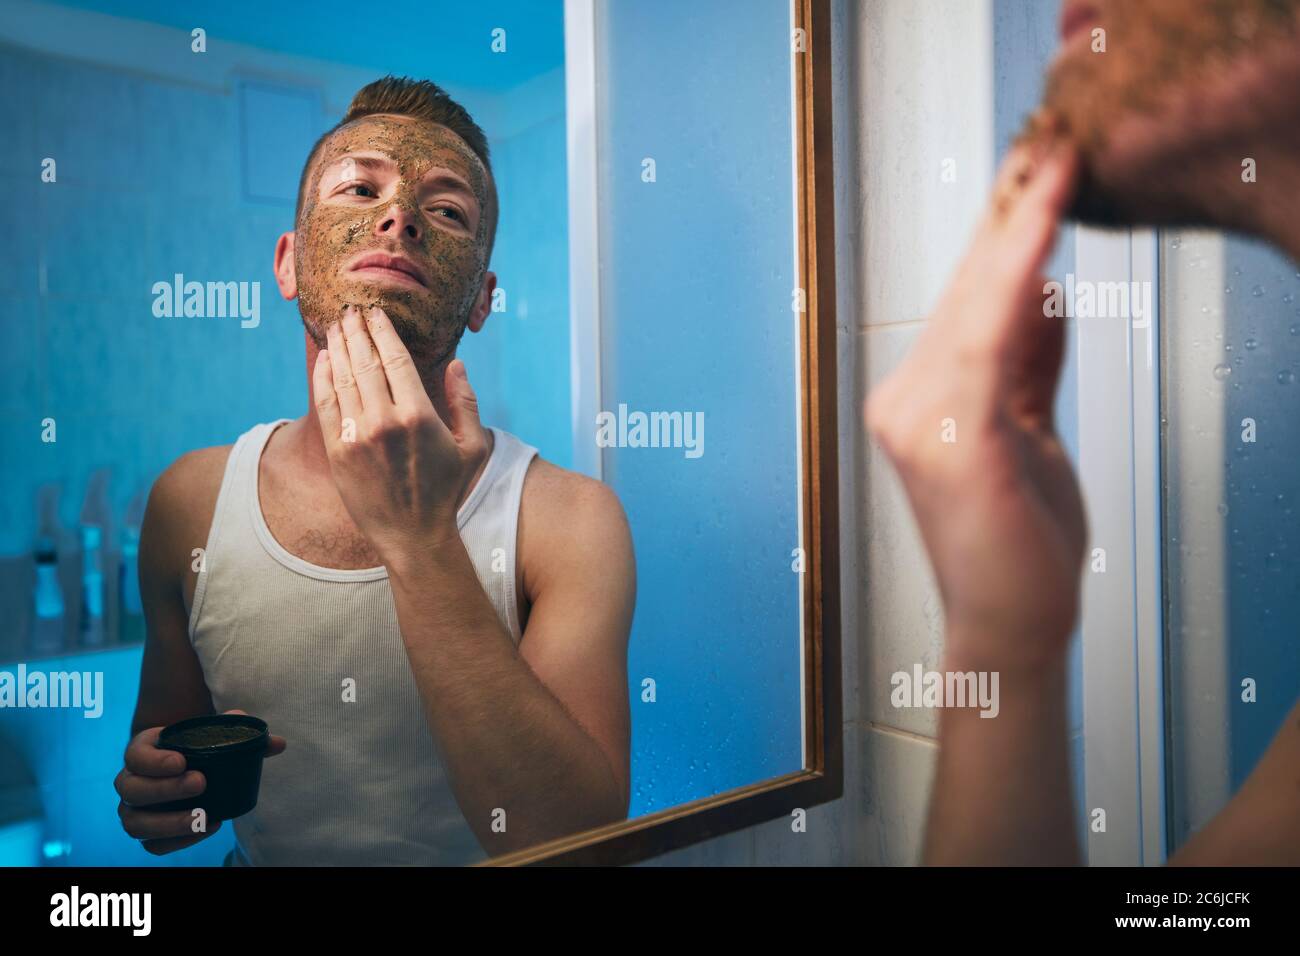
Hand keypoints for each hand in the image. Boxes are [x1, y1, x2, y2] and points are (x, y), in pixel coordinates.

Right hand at [115, 709, 286, 854]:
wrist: (189, 768)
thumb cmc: (198, 747)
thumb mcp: (214, 735)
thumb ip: (241, 733)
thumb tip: (277, 743)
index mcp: (143, 751)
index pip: (134, 755)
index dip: (154, 761)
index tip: (182, 761)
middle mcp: (131, 781)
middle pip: (131, 790)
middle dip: (165, 789)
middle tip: (201, 783)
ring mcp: (135, 810)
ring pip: (135, 823)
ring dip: (168, 823)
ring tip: (202, 816)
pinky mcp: (147, 833)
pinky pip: (152, 845)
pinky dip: (177, 842)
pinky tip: (207, 827)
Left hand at [312, 305, 488, 567]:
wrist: (412, 534)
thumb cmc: (446, 490)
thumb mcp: (473, 447)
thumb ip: (466, 402)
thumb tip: (457, 365)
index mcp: (419, 415)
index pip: (395, 359)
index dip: (382, 331)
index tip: (374, 312)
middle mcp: (385, 421)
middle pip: (365, 362)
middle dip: (356, 331)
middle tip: (350, 310)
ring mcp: (357, 436)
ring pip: (343, 378)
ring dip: (338, 347)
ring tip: (336, 327)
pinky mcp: (338, 451)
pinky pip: (326, 404)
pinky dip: (323, 377)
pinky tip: (324, 359)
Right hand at [864, 137, 1085, 673]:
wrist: (1010, 622)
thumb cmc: (1017, 541)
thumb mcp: (1028, 432)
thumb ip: (1027, 362)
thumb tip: (1040, 290)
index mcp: (915, 401)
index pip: (963, 305)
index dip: (999, 237)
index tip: (1028, 179)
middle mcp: (902, 401)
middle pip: (964, 293)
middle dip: (1009, 217)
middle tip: (1045, 149)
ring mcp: (916, 417)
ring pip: (975, 305)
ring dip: (1019, 231)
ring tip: (1051, 171)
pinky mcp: (950, 435)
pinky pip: (990, 340)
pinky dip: (1016, 280)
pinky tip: (1041, 235)